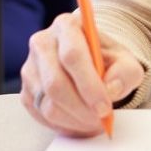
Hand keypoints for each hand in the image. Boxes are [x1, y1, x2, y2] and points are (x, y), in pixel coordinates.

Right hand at [20, 12, 144, 136]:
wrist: (90, 63)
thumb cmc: (106, 60)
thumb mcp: (125, 61)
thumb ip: (125, 73)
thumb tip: (111, 89)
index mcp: (67, 26)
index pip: (72, 56)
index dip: (89, 85)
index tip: (104, 107)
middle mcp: (42, 43)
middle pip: (55, 83)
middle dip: (81, 108)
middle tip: (101, 120)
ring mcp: (30, 68)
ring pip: (47, 104)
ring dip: (74, 119)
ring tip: (94, 121)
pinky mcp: (25, 91)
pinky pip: (41, 116)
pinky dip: (63, 125)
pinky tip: (79, 121)